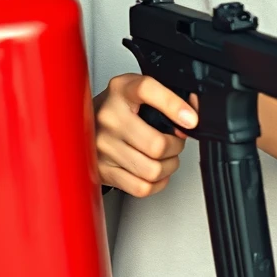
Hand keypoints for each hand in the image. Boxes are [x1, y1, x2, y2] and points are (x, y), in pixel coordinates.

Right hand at [95, 74, 197, 196]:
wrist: (84, 120)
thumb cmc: (117, 107)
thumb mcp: (139, 91)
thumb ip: (169, 96)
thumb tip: (192, 116)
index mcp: (121, 90)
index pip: (146, 90)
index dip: (173, 105)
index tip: (190, 119)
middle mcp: (108, 116)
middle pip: (156, 144)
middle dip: (175, 147)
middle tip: (173, 142)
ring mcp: (102, 145)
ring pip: (152, 170)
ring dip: (167, 167)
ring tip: (163, 157)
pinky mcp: (102, 169)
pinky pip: (141, 187)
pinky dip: (155, 183)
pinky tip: (152, 171)